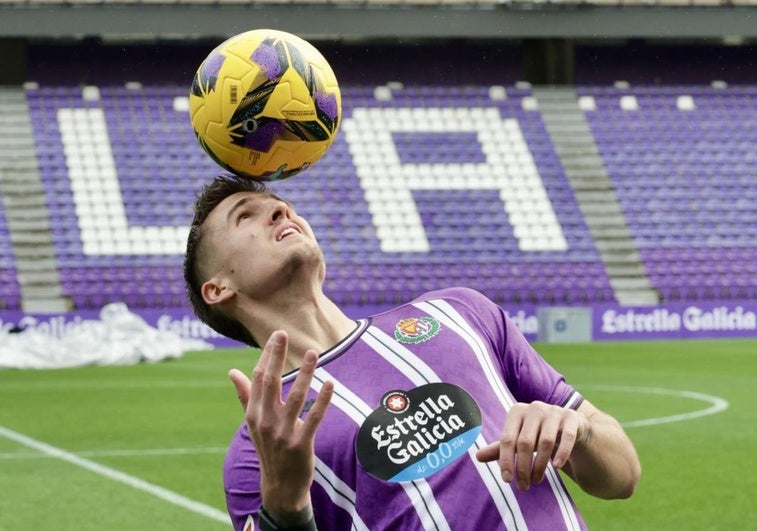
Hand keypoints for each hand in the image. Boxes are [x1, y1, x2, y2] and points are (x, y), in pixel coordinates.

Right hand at [228, 330, 332, 514]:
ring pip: (296, 396)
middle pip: (271, 382)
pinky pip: (314, 417)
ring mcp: (282, 433)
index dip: (267, 355)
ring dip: (305, 373)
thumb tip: (232, 371)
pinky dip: (323, 400)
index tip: (276, 336)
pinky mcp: (300, 444)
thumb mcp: (253, 423)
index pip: (259, 378)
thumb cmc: (268, 449)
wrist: (280, 486)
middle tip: (284, 333)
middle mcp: (265, 421)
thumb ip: (245, 396)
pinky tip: (331, 383)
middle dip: (277, 356)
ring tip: (314, 353)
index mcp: (254, 414)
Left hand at [475, 401, 588, 490]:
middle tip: (523, 486)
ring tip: (536, 480)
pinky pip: (567, 437)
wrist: (569, 426)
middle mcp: (534, 408)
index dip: (506, 460)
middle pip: (525, 442)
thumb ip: (500, 448)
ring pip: (545, 441)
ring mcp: (554, 411)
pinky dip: (562, 453)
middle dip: (523, 467)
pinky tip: (557, 467)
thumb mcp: (519, 440)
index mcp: (517, 411)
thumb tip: (477, 457)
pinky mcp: (572, 418)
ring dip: (540, 465)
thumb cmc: (537, 434)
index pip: (507, 439)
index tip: (507, 480)